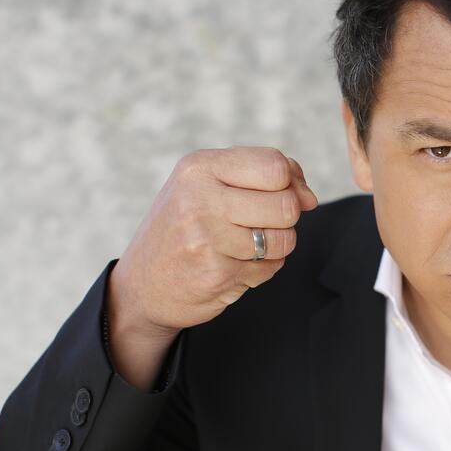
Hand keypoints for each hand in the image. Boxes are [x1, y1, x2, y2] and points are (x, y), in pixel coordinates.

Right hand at [106, 146, 317, 387]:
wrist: (141, 285)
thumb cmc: (185, 226)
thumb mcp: (210, 184)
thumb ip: (263, 177)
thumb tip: (309, 197)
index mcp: (200, 167)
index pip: (275, 165)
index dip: (290, 183)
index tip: (281, 195)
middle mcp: (200, 198)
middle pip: (286, 204)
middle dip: (284, 218)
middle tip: (259, 225)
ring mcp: (207, 238)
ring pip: (284, 239)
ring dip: (275, 246)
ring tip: (245, 246)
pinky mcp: (217, 274)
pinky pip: (270, 268)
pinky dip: (261, 270)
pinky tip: (232, 266)